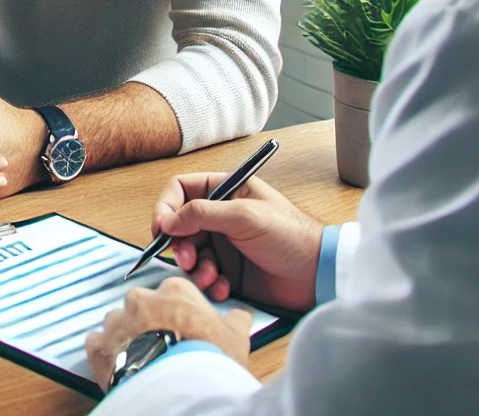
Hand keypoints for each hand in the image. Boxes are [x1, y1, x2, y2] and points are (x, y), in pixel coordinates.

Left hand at [86, 278, 252, 391]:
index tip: (182, 330)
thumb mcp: (234, 340)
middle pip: (143, 307)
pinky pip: (98, 343)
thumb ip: (236, 321)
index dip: (177, 314)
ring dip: (128, 338)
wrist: (180, 392)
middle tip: (163, 347)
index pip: (172, 294)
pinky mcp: (99, 346)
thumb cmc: (208, 362)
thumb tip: (243, 314)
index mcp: (173, 291)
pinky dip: (107, 353)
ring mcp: (117, 322)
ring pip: (119, 324)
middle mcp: (141, 299)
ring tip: (143, 361)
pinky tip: (122, 367)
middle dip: (150, 324)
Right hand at [153, 172, 323, 312]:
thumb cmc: (289, 235)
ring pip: (189, 253)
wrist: (317, 274)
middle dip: (179, 243)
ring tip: (209, 277)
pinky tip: (223, 287)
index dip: (166, 206)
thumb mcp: (244, 216)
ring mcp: (223, 244)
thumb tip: (168, 221)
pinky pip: (203, 276)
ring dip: (193, 267)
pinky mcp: (229, 271)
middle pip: (180, 224)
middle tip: (186, 258)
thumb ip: (203, 213)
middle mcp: (220, 216)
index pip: (181, 189)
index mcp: (224, 191)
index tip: (161, 227)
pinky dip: (208, 283)